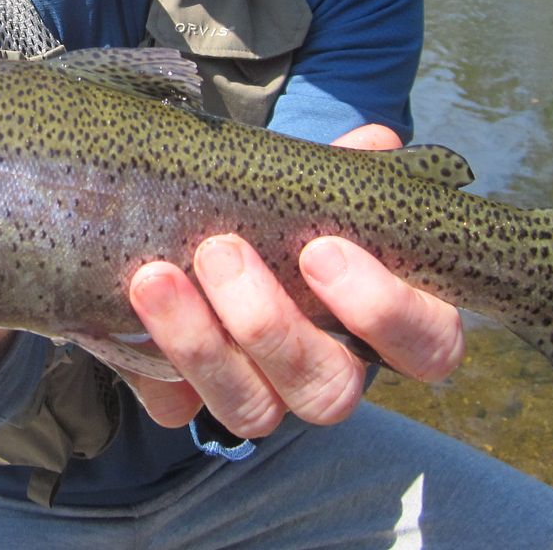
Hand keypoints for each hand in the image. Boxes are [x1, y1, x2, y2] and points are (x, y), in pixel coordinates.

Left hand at [125, 122, 464, 438]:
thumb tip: (374, 143)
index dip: (385, 310)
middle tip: (220, 249)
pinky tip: (126, 317)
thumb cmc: (280, 213)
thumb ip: (345, 173)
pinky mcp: (196, 403)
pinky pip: (179, 409)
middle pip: (329, 390)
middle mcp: (331, 373)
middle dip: (271, 325)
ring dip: (200, 343)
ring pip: (252, 410)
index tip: (322, 249)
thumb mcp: (312, 189)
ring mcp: (267, 397)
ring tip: (154, 275)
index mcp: (385, 324)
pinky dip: (154, 369)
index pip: (427, 346)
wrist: (197, 228)